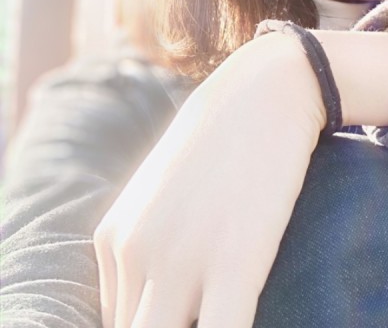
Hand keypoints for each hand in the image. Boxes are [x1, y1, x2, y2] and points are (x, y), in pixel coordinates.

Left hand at [93, 33, 325, 326]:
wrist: (266, 88)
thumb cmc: (225, 135)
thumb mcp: (168, 186)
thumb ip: (153, 235)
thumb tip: (165, 287)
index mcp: (115, 239)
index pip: (117, 323)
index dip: (157, 325)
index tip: (186, 313)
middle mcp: (136, 253)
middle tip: (199, 315)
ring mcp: (182, 259)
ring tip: (222, 313)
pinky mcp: (236, 261)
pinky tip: (249, 318)